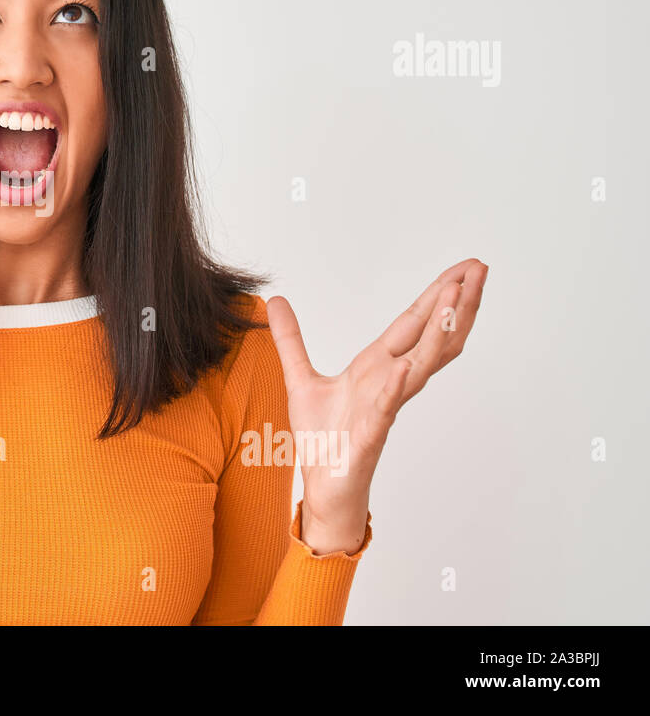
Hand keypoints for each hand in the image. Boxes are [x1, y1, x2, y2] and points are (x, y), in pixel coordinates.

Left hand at [266, 258, 487, 552]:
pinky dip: (397, 385)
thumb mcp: (300, 378)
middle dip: (456, 302)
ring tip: (457, 298)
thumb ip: (290, 339)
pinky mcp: (372, 433)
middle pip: (431, 335)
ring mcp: (386, 406)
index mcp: (376, 366)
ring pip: (423, 364)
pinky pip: (388, 406)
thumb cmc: (323, 438)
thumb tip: (276, 301)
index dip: (437, 295)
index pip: (414, 322)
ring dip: (440, 332)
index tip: (463, 269)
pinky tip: (407, 366)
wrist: (323, 486)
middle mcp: (390, 381)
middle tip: (479, 269)